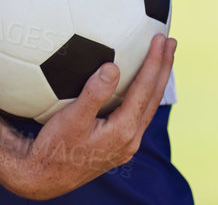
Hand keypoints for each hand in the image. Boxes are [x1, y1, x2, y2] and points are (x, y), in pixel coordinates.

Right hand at [0, 35, 176, 199]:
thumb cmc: (55, 147)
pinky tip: (139, 87)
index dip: (154, 62)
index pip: (145, 89)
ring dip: (157, 81)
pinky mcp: (119, 146)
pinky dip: (144, 94)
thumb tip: (112, 67)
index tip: (160, 39)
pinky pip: (139, 114)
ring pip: (149, 106)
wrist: (45, 178)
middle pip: (154, 97)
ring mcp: (126, 144)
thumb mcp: (71, 118)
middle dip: (164, 68)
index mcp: (123, 130)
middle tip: (171, 41)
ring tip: (162, 60)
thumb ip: (93, 93)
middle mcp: (131, 139)